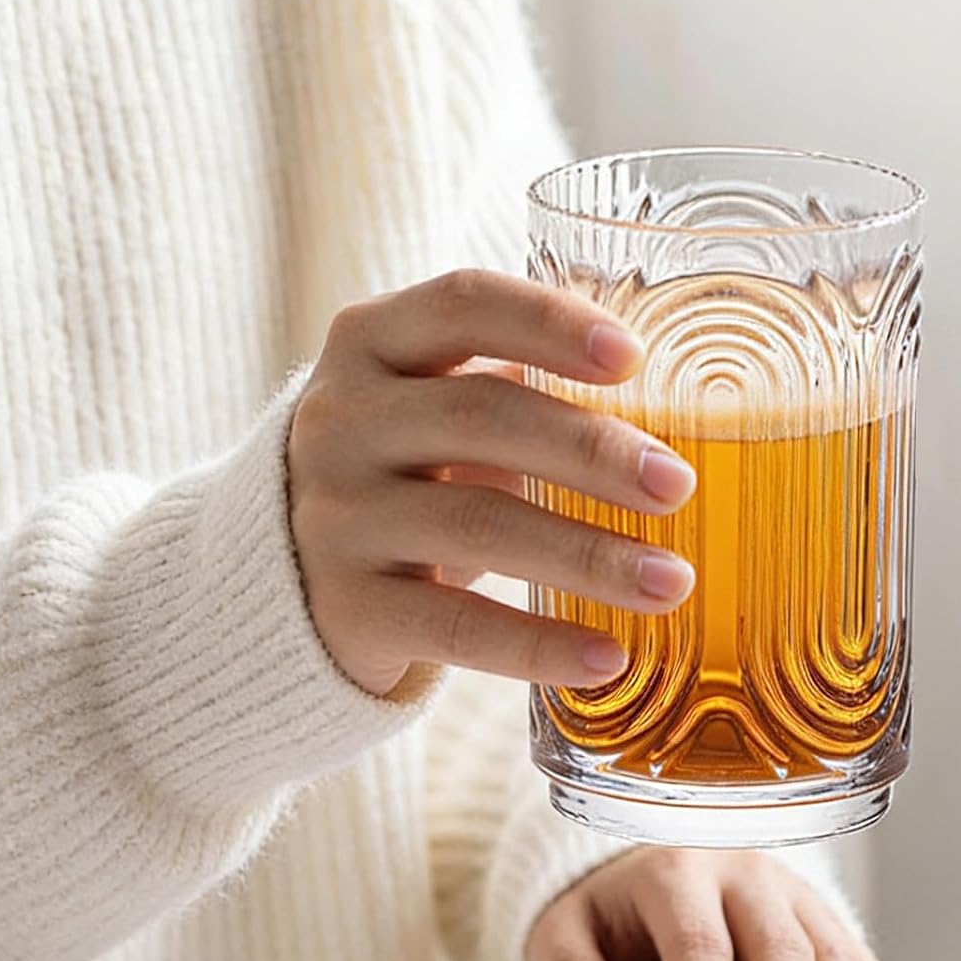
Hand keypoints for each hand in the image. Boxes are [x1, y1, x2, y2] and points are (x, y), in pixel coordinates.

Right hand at [287, 270, 696, 695]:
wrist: (280, 573)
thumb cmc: (403, 466)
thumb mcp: (435, 403)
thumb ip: (520, 383)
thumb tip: (679, 395)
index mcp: (372, 342)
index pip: (462, 303)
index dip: (549, 324)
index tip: (634, 356)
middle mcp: (342, 419)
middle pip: (482, 416)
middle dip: (592, 451)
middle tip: (679, 485)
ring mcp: (337, 515)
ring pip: (477, 524)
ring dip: (588, 555)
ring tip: (671, 581)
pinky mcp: (346, 607)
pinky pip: (455, 625)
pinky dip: (538, 645)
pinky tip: (609, 658)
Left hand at [526, 848, 900, 960]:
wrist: (656, 863)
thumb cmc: (614, 912)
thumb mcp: (566, 927)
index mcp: (676, 871)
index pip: (698, 945)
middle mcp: (743, 872)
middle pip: (780, 950)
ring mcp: (792, 891)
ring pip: (833, 954)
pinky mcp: (824, 916)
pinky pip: (864, 960)